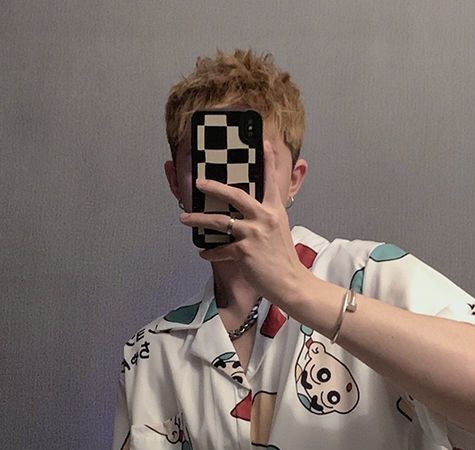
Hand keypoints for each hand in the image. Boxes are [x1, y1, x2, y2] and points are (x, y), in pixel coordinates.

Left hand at [179, 140, 305, 305]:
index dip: (267, 161)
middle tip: (198, 182)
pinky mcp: (244, 251)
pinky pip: (221, 249)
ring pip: (220, 222)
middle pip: (235, 195)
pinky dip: (210, 252)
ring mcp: (253, 234)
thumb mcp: (278, 231)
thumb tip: (247, 214)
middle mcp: (264, 218)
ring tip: (185, 218)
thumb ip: (265, 219)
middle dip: (214, 187)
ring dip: (199, 220)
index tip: (263, 142)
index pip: (270, 181)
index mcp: (274, 211)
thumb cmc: (283, 259)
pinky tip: (203, 253)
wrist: (290, 283)